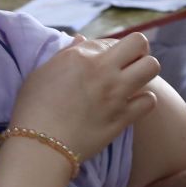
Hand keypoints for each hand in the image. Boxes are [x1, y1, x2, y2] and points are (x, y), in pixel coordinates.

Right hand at [9, 33, 159, 163]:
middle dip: (138, 51)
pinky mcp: (123, 117)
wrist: (40, 146)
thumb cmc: (33, 109)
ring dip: (144, 72)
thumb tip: (81, 40)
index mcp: (81, 56)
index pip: (110, 41)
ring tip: (133, 82)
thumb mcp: (42, 73)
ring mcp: (116, 94)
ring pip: (152, 66)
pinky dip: (143, 101)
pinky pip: (149, 100)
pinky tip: (132, 105)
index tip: (103, 62)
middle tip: (129, 64)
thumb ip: (65, 54)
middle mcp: (103, 70)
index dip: (108, 50)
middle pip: (140, 43)